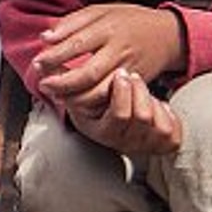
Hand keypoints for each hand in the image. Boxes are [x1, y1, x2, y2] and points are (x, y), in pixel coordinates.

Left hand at [34, 3, 185, 103]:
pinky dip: (91, 104)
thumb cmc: (129, 20)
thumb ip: (72, 22)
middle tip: (44, 84)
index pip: (77, 44)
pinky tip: (76, 100)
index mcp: (108, 28)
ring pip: (99, 92)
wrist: (167, 35)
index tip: (38, 62)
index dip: (54, 56)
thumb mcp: (102, 11)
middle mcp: (119, 50)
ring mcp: (128, 69)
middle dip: (62, 83)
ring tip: (56, 95)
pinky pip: (109, 99)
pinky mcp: (134, 84)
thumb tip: (45, 37)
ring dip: (74, 98)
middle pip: (87, 73)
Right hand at [66, 67, 182, 157]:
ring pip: (156, 119)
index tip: (120, 73)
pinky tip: (155, 103)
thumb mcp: (77, 97)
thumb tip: (41, 66)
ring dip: (148, 97)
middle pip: (141, 116)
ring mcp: (145, 145)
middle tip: (130, 74)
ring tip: (139, 84)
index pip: (120, 116)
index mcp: (103, 133)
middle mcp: (125, 143)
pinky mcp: (163, 144)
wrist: (121, 129)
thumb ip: (63, 82)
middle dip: (138, 91)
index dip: (123, 93)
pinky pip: (170, 128)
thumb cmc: (97, 108)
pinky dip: (165, 111)